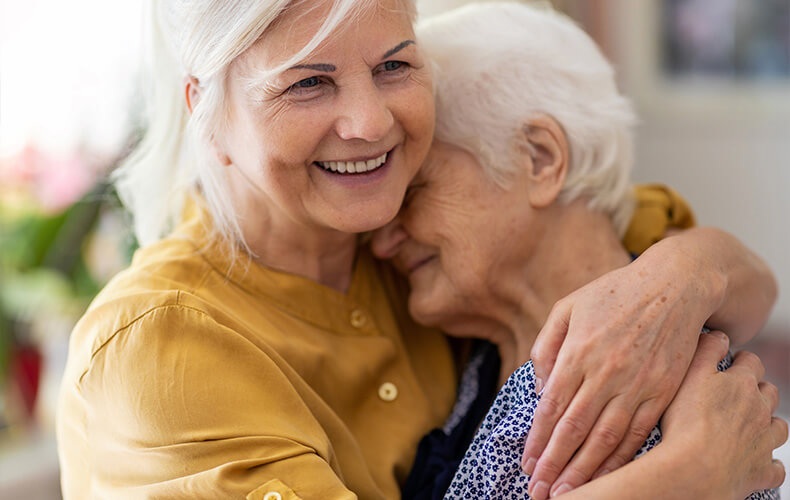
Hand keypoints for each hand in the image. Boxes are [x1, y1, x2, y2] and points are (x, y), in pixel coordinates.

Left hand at [523, 254, 714, 499]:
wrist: (674, 286)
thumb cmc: (613, 294)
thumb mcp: (566, 307)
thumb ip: (546, 347)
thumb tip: (538, 388)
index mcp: (577, 352)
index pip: (551, 408)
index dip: (538, 441)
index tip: (527, 465)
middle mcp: (604, 373)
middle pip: (574, 430)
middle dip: (554, 466)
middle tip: (539, 492)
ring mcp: (636, 384)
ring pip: (606, 439)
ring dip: (585, 471)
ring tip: (567, 494)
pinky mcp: (662, 392)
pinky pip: (639, 434)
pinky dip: (621, 459)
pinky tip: (608, 477)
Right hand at [660, 331, 786, 497]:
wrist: (695, 469)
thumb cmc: (686, 422)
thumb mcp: (688, 375)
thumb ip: (706, 350)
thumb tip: (719, 334)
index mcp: (742, 385)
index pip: (751, 362)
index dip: (743, 360)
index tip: (732, 362)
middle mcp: (760, 410)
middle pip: (769, 393)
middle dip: (758, 389)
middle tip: (737, 393)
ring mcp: (764, 442)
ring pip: (779, 427)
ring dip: (768, 423)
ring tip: (750, 424)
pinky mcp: (761, 470)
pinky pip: (775, 466)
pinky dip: (768, 462)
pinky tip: (755, 459)